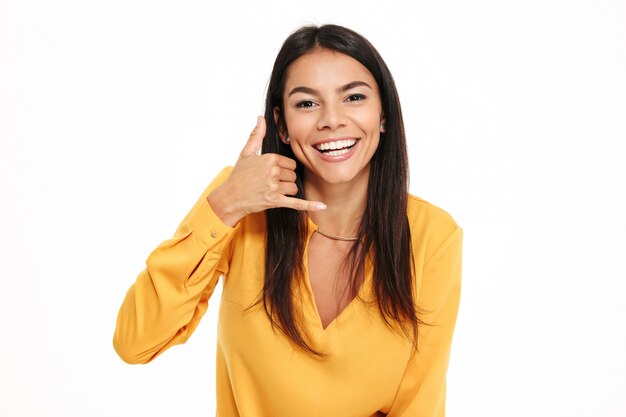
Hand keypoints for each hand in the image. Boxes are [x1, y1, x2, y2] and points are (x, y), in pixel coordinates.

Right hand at [207, 116, 326, 226]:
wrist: (230, 198)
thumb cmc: (238, 176)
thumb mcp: (246, 153)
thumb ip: (256, 135)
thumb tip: (260, 118)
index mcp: (269, 158)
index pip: (290, 163)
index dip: (283, 169)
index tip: (271, 173)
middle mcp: (272, 172)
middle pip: (293, 175)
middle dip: (285, 179)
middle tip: (270, 183)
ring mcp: (274, 187)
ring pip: (293, 187)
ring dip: (286, 191)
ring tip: (271, 191)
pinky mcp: (275, 201)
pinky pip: (296, 203)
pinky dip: (310, 205)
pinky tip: (323, 206)